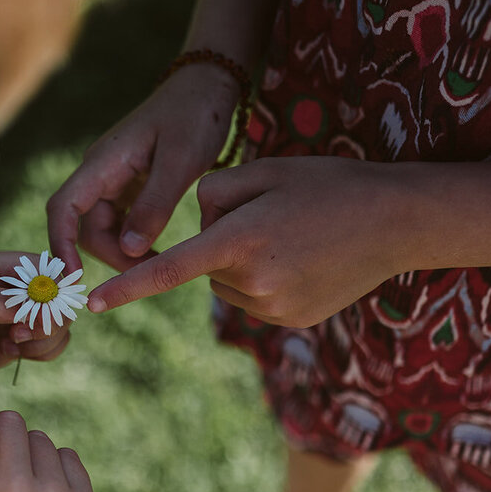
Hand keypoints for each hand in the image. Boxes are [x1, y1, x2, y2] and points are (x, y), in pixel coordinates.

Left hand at [0, 251, 72, 374]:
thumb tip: (34, 299)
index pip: (40, 266)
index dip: (51, 289)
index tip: (38, 315)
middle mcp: (9, 287)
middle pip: (57, 294)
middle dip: (48, 318)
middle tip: (18, 336)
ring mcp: (16, 314)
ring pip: (58, 321)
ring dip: (45, 337)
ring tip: (14, 346)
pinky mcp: (17, 338)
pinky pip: (50, 342)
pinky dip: (43, 351)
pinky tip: (14, 354)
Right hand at [46, 64, 239, 273]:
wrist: (205, 87)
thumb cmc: (195, 116)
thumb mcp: (181, 162)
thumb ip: (154, 205)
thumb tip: (128, 249)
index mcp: (102, 163)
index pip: (62, 208)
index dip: (60, 244)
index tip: (72, 277)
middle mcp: (99, 173)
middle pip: (85, 228)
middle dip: (111, 256)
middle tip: (150, 275)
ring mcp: (111, 180)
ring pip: (102, 230)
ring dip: (124, 253)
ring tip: (159, 265)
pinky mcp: (127, 186)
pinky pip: (119, 223)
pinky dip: (133, 242)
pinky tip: (156, 252)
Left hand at [87, 157, 411, 326]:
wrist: (397, 221)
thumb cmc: (327, 185)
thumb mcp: (263, 170)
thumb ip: (211, 193)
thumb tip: (195, 229)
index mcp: (239, 241)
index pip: (168, 269)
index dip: (126, 288)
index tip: (92, 304)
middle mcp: (253, 283)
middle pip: (204, 265)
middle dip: (220, 242)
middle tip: (270, 217)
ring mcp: (274, 308)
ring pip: (228, 284)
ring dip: (242, 263)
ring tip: (292, 237)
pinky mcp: (291, 321)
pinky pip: (254, 299)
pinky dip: (265, 281)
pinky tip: (302, 259)